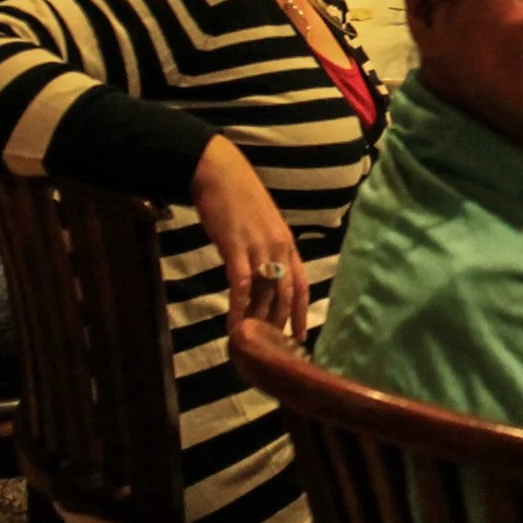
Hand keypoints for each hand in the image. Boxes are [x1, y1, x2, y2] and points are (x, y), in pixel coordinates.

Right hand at [191, 137, 306, 335]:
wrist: (221, 173)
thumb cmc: (239, 197)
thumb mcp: (261, 225)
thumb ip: (266, 249)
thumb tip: (262, 274)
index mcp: (287, 243)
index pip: (302, 283)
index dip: (302, 311)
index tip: (302, 336)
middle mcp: (279, 247)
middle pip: (286, 293)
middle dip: (281, 323)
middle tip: (274, 349)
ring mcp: (259, 247)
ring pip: (266, 292)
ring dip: (260, 320)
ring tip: (254, 344)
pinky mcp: (236, 247)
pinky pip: (241, 284)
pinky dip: (239, 307)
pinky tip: (235, 327)